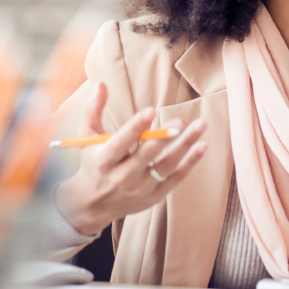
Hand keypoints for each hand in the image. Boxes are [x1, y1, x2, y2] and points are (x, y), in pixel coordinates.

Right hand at [53, 82, 208, 236]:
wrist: (93, 204)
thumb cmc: (93, 162)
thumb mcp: (86, 138)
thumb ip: (92, 110)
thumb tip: (101, 84)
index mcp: (103, 161)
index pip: (120, 143)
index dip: (135, 128)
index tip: (150, 110)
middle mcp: (122, 177)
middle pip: (146, 156)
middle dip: (164, 138)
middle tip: (181, 122)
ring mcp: (140, 189)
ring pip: (165, 166)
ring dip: (184, 146)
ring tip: (199, 126)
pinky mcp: (154, 196)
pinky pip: (175, 178)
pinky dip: (189, 163)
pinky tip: (202, 145)